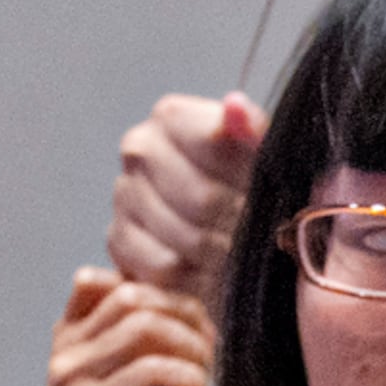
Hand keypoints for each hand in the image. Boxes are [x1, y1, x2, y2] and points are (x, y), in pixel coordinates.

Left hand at [0, 268, 212, 385]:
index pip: (154, 373)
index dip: (194, 378)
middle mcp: (72, 370)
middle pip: (145, 326)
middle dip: (191, 342)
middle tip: (205, 366)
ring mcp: (65, 344)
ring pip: (128, 296)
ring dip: (172, 311)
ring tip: (190, 340)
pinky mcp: (66, 327)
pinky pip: (95, 283)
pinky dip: (130, 288)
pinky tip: (154, 317)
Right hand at [111, 92, 263, 297]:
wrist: (223, 219)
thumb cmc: (245, 179)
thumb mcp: (261, 151)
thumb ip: (253, 129)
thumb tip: (235, 106)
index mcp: (172, 118)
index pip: (214, 149)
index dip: (247, 180)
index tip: (266, 197)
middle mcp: (139, 149)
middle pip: (202, 199)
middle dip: (239, 223)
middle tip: (264, 236)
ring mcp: (124, 194)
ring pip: (185, 238)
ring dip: (223, 256)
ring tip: (243, 256)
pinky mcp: (118, 239)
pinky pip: (163, 269)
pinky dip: (195, 278)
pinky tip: (213, 273)